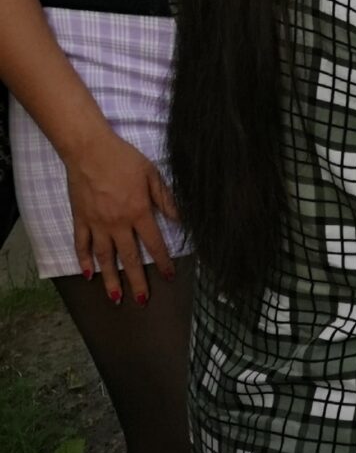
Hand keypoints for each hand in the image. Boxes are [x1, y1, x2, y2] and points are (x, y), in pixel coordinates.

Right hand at [63, 129, 177, 305]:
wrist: (89, 151)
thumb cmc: (124, 159)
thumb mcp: (152, 174)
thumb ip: (165, 199)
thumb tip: (180, 219)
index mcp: (138, 212)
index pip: (154, 243)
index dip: (163, 261)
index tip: (170, 276)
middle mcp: (117, 223)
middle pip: (129, 258)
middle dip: (137, 281)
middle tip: (141, 301)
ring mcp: (96, 224)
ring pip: (104, 258)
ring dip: (110, 279)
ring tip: (116, 298)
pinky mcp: (80, 220)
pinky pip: (81, 245)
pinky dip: (84, 261)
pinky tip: (88, 275)